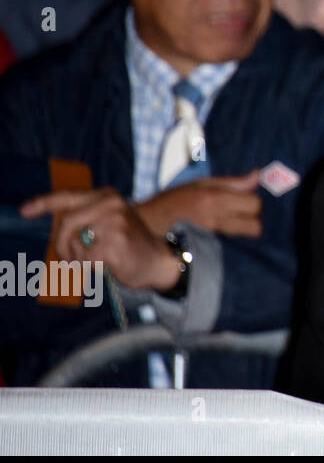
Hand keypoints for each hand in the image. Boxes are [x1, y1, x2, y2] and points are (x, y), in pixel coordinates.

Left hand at [20, 188, 180, 290]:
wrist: (158, 260)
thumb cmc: (129, 244)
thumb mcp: (109, 221)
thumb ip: (85, 217)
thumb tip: (55, 226)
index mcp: (108, 196)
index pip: (68, 196)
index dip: (43, 202)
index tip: (25, 210)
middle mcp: (111, 204)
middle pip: (66, 221)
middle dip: (60, 243)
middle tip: (67, 257)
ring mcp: (114, 223)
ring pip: (73, 241)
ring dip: (75, 257)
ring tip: (90, 261)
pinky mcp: (115, 244)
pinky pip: (84, 259)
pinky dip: (88, 267)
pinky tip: (104, 265)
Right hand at [136, 171, 262, 237]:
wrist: (145, 226)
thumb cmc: (173, 202)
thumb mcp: (200, 184)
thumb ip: (232, 182)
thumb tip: (258, 176)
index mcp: (214, 197)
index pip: (254, 203)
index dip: (252, 203)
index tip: (244, 203)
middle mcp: (215, 218)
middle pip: (255, 225)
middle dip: (252, 221)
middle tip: (240, 217)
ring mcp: (212, 236)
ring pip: (245, 238)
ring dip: (244, 233)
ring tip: (232, 227)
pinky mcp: (207, 250)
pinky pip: (232, 247)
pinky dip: (232, 243)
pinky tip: (223, 238)